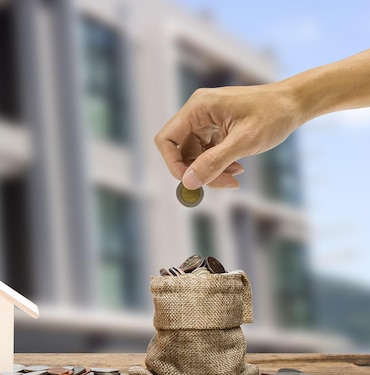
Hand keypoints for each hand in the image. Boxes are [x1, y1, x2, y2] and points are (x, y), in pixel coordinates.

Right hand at [154, 83, 300, 188]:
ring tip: (235, 176)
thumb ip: (214, 162)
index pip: (166, 140)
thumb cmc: (273, 114)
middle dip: (198, 171)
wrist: (296, 103)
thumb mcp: (244, 142)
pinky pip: (207, 152)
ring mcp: (206, 120)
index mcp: (198, 107)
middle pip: (181, 151)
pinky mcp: (216, 127)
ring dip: (210, 170)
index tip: (191, 182)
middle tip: (224, 183)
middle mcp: (198, 112)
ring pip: (194, 155)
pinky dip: (219, 164)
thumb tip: (189, 182)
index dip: (173, 164)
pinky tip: (237, 168)